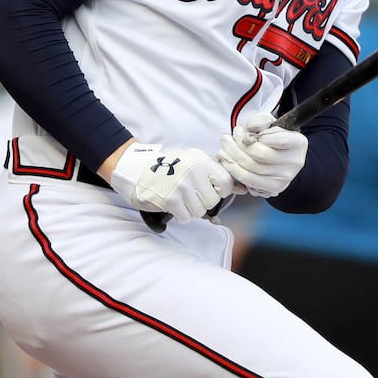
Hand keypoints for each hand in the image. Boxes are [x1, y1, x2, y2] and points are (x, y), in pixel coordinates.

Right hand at [109, 143, 231, 222]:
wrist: (136, 171)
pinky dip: (181, 215)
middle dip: (203, 202)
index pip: (226, 181)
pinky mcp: (171, 200)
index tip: (211, 190)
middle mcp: (193, 171)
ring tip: (181, 199)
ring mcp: (182, 186)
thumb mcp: (190, 161)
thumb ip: (213, 173)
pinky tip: (174, 205)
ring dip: (191, 210)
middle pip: (213, 200)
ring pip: (200, 210)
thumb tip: (242, 189)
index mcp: (200, 160)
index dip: (221, 191)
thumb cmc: (166, 169)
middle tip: (190, 195)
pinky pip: (187, 217)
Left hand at [216, 112, 306, 197]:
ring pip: (252, 168)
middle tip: (226, 137)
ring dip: (232, 157)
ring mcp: (285, 177)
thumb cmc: (274, 138)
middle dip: (238, 145)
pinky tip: (227, 161)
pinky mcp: (274, 188)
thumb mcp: (270, 124)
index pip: (280, 139)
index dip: (261, 135)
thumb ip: (260, 121)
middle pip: (260, 154)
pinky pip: (249, 180)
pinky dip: (234, 170)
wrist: (282, 159)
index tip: (248, 130)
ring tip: (223, 148)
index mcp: (298, 143)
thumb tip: (249, 130)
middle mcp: (294, 162)